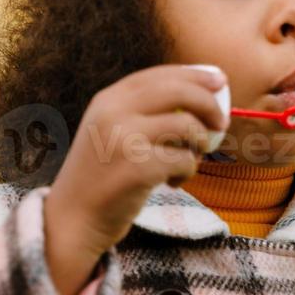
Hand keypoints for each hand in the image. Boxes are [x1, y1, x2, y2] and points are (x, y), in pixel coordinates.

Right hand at [44, 63, 228, 294]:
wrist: (73, 219)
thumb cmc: (102, 177)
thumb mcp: (110, 132)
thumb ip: (142, 112)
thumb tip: (200, 94)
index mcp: (108, 100)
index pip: (159, 76)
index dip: (194, 74)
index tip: (220, 80)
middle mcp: (114, 113)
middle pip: (179, 92)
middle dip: (209, 103)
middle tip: (222, 122)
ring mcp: (125, 139)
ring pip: (187, 126)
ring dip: (199, 144)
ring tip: (189, 160)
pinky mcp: (139, 168)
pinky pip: (185, 160)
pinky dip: (187, 172)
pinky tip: (172, 183)